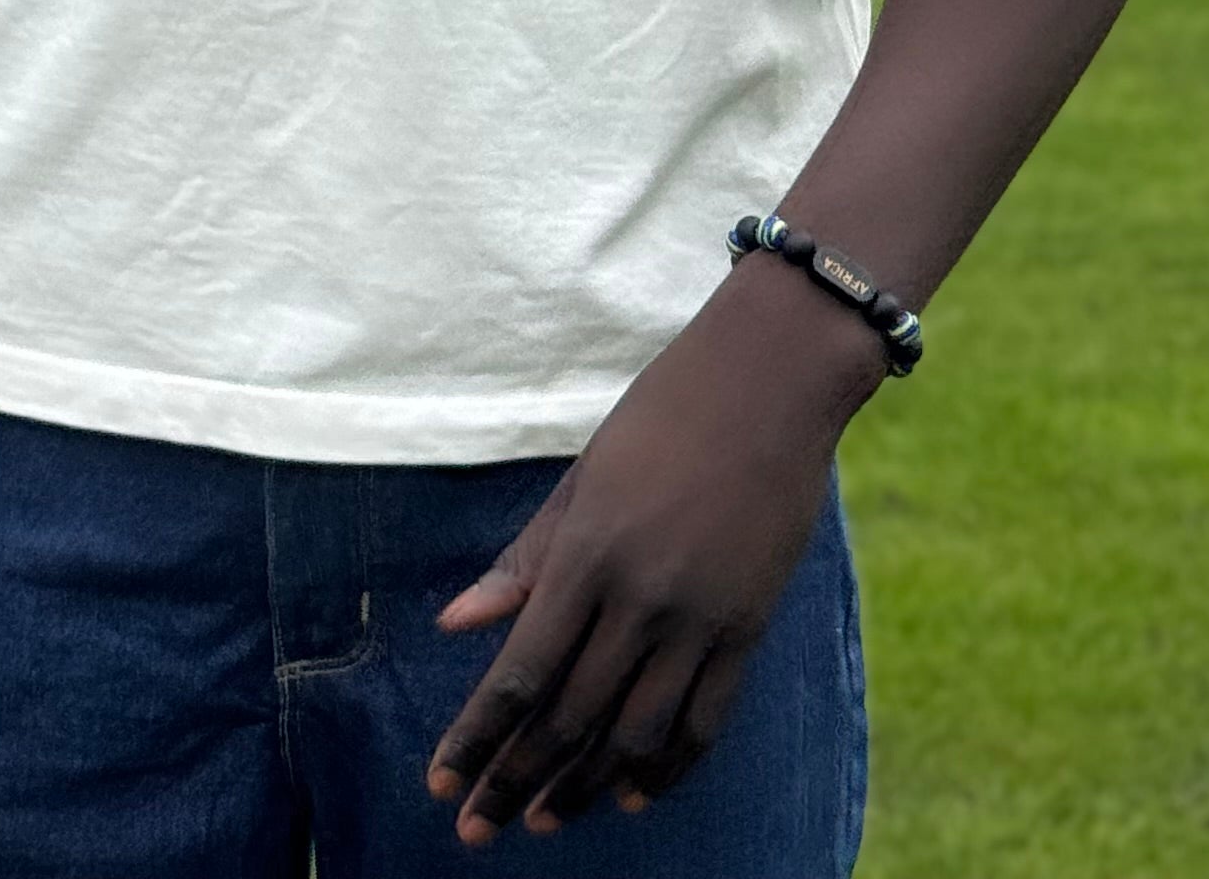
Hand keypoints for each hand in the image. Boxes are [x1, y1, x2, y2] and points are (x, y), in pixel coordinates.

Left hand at [427, 273, 873, 841]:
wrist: (770, 380)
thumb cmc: (662, 413)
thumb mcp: (582, 476)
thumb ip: (525, 558)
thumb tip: (456, 622)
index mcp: (587, 553)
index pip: (519, 674)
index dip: (475, 738)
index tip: (439, 783)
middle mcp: (641, 598)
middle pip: (569, 718)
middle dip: (514, 780)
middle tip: (475, 827)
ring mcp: (701, 619)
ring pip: (634, 736)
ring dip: (583, 788)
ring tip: (543, 820)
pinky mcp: (748, 627)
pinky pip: (704, 723)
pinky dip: (665, 769)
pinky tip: (632, 793)